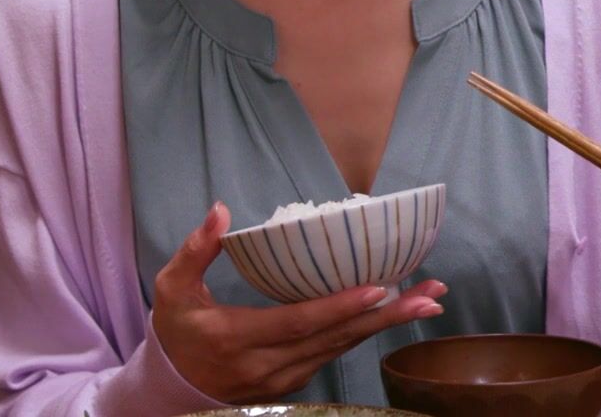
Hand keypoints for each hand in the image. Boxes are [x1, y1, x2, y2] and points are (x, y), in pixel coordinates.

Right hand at [152, 202, 447, 402]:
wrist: (169, 390)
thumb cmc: (176, 332)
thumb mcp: (173, 291)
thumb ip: (195, 251)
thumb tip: (219, 210)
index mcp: (236, 338)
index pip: (298, 322)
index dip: (339, 306)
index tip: (379, 287)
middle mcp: (267, 364)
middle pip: (335, 338)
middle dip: (387, 316)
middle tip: (430, 294)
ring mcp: (284, 378)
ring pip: (342, 347)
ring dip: (388, 324)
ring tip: (429, 301)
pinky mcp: (294, 381)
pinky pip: (335, 353)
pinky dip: (366, 333)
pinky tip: (395, 312)